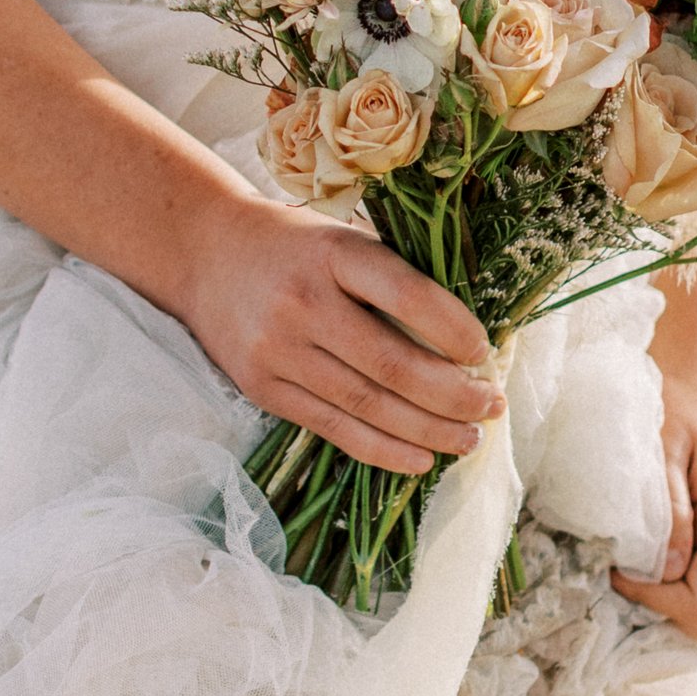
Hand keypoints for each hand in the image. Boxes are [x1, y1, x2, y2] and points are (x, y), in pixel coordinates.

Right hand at [174, 196, 502, 473]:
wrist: (205, 255)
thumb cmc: (294, 246)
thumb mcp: (341, 238)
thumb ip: (392, 277)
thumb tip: (466, 340)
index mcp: (332, 252)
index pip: (405, 294)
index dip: (453, 328)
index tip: (485, 352)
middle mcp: (302, 301)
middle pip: (392, 363)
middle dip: (453, 394)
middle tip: (491, 406)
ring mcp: (278, 350)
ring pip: (367, 405)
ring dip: (428, 430)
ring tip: (469, 440)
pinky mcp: (263, 389)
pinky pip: (333, 428)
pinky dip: (383, 450)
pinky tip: (421, 457)